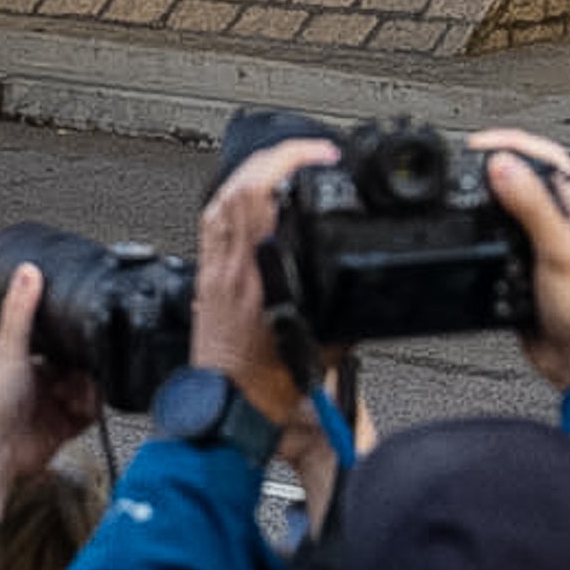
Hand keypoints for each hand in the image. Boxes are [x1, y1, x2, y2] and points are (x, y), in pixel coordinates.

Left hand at [0, 264, 99, 511]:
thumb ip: (20, 310)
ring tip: (73, 397)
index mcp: (14, 355)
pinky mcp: (60, 426)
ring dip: (85, 391)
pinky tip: (79, 411)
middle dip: (81, 369)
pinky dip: (88, 410)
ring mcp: (47, 403)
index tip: (78, 341)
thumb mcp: (7, 349)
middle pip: (74, 363)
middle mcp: (32, 378)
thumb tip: (27, 271)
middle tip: (77, 375)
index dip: (68, 340)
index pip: (52, 339)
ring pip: (84, 387)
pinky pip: (88, 413)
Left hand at [192, 135, 341, 425]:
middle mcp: (230, 269)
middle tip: (306, 152)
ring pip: (220, 201)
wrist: (227, 417)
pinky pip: (211, 225)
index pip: (257, 196)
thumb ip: (345, 318)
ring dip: (252, 173)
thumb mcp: (326, 350)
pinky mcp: (206, 282)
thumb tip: (363, 297)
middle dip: (273, 157)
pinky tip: (249, 198)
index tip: (319, 154)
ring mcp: (213, 273)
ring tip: (283, 166)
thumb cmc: (268, 393)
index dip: (287, 162)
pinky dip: (232, 200)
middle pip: (236, 188)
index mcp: (259, 280)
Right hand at [464, 129, 569, 391]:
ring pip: (512, 206)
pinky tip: (471, 231)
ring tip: (464, 184)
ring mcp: (544, 245)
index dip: (513, 142)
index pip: (548, 158)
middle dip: (495, 161)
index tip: (479, 143)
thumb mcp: (558, 250)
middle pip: (527, 176)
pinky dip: (481, 229)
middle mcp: (563, 222)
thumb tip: (503, 167)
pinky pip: (500, 239)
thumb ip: (532, 205)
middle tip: (464, 159)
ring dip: (487, 192)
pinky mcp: (527, 268)